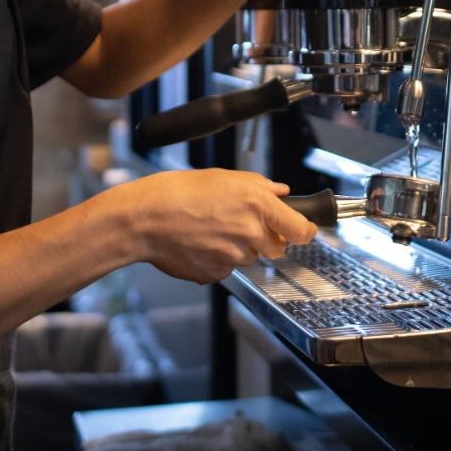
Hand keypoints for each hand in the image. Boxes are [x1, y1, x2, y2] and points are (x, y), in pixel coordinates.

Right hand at [120, 169, 320, 283]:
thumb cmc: (177, 192)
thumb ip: (259, 186)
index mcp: (258, 204)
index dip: (305, 231)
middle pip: (277, 248)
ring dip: (239, 247)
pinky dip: (219, 258)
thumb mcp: (223, 178)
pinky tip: (200, 242)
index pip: (300, 230)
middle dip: (267, 239)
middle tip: (242, 224)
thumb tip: (281, 192)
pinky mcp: (217, 273)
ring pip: (249, 257)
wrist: (145, 219)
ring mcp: (234, 256)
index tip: (305, 230)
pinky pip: (227, 268)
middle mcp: (251, 232)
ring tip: (211, 229)